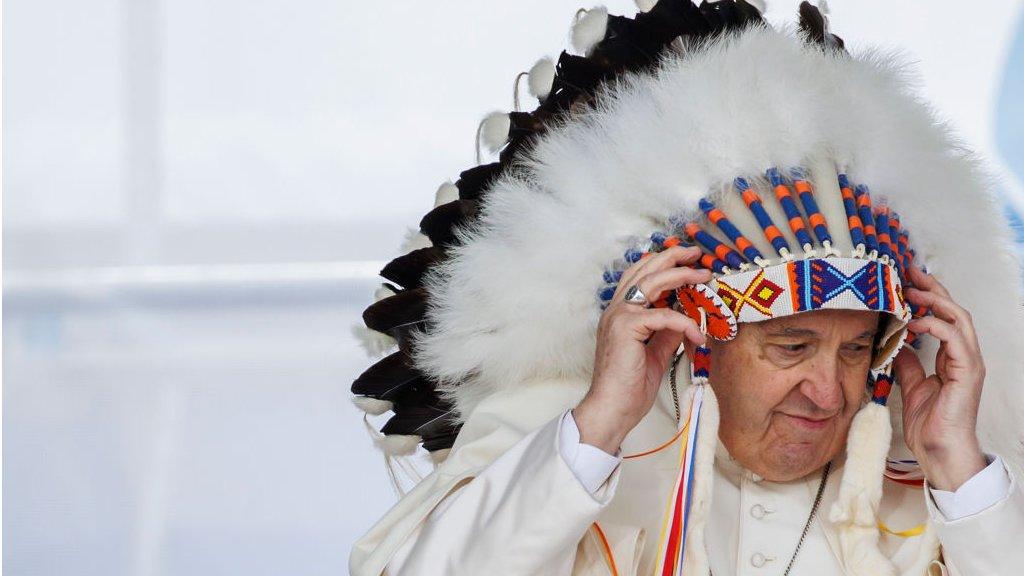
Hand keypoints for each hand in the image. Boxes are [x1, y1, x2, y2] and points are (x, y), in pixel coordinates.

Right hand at [572, 245, 710, 453]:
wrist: (613, 408)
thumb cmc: (630, 386)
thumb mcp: (657, 352)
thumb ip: (668, 331)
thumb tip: (687, 314)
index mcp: (620, 313)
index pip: (640, 276)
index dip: (663, 264)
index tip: (687, 261)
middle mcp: (616, 309)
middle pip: (645, 270)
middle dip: (673, 258)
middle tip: (696, 254)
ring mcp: (618, 316)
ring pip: (652, 283)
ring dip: (680, 275)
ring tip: (703, 275)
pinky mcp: (626, 328)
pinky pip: (664, 316)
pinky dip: (686, 322)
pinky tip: (699, 334)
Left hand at [893, 265, 986, 490]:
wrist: (940, 451)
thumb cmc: (929, 424)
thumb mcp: (911, 385)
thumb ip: (907, 363)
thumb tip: (896, 344)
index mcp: (953, 357)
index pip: (943, 317)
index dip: (927, 297)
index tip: (905, 282)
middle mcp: (965, 356)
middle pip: (954, 311)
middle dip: (933, 289)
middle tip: (910, 273)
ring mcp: (969, 363)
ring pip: (959, 319)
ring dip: (935, 301)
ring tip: (912, 290)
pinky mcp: (968, 373)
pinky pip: (956, 339)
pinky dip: (937, 325)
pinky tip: (917, 321)